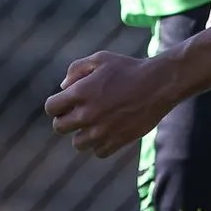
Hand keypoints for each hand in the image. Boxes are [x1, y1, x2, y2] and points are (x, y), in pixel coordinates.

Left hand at [44, 49, 170, 157]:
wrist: (159, 84)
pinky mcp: (116, 141)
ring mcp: (101, 130)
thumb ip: (76, 69)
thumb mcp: (101, 59)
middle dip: (66, 120)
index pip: (51, 108)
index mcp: (81, 92)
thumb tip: (63, 87)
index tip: (66, 103)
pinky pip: (98, 151)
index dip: (56, 105)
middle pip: (60, 128)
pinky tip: (109, 130)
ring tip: (96, 123)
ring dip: (83, 134)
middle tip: (79, 113)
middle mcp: (87, 114)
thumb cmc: (128, 69)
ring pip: (78, 143)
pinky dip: (101, 144)